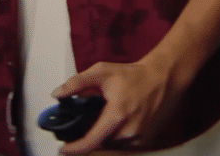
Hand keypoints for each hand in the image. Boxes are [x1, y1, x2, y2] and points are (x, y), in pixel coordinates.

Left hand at [52, 58, 185, 154]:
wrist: (163, 79)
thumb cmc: (133, 75)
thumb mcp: (102, 72)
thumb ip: (77, 83)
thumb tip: (57, 94)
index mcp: (116, 115)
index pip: (91, 141)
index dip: (75, 149)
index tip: (63, 149)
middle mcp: (129, 131)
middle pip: (100, 143)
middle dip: (90, 135)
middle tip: (85, 122)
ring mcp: (139, 138)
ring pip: (112, 144)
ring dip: (104, 136)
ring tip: (104, 117)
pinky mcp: (145, 140)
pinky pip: (124, 144)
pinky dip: (116, 136)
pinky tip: (117, 121)